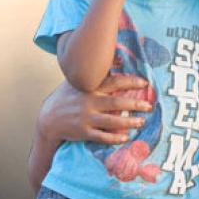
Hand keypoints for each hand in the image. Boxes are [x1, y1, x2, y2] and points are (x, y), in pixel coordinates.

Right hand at [37, 74, 153, 144]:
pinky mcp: (83, 132)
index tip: (145, 83)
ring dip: (129, 122)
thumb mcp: (76, 82)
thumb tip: (114, 60)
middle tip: (149, 106)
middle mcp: (88, 102)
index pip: (113, 82)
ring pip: (111, 122)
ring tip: (142, 122)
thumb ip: (93, 75)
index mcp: (89, 88)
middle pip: (116, 103)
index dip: (130, 82)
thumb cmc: (66, 97)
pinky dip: (115, 138)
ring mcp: (86, 118)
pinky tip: (126, 137)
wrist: (49, 118)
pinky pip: (102, 137)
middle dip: (134, 104)